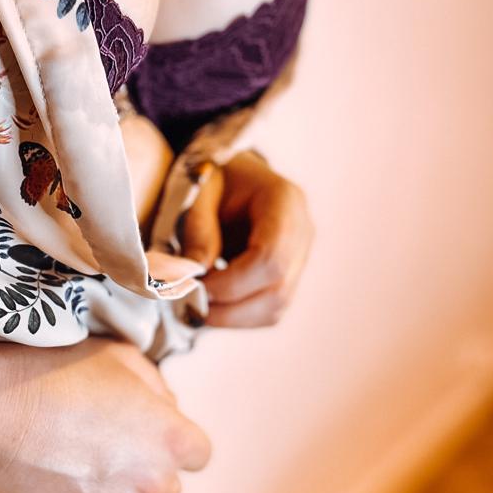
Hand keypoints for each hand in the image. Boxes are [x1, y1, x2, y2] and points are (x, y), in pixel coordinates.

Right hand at [0, 336, 210, 492]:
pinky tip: (48, 472)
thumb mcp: (120, 357)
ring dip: (109, 488)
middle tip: (105, 444)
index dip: (174, 441)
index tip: (150, 431)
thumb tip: (163, 408)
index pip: (199, 454)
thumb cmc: (56, 374)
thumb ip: (156, 388)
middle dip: (145, 470)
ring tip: (67, 454)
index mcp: (172, 439)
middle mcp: (153, 484)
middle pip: (166, 487)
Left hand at [180, 150, 313, 326]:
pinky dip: (238, 315)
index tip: (195, 287)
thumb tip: (195, 275)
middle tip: (190, 305)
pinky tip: (212, 304)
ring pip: (276, 307)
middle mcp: (303, 232)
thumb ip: (198, 230)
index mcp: (285, 202)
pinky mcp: (289, 276)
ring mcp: (300, 257)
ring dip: (232, 317)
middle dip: (230, 308)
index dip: (231, 283)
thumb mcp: (199, 192)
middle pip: (277, 290)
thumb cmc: (215, 177)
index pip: (270, 257)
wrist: (232, 175)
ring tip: (197, 306)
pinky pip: (269, 309)